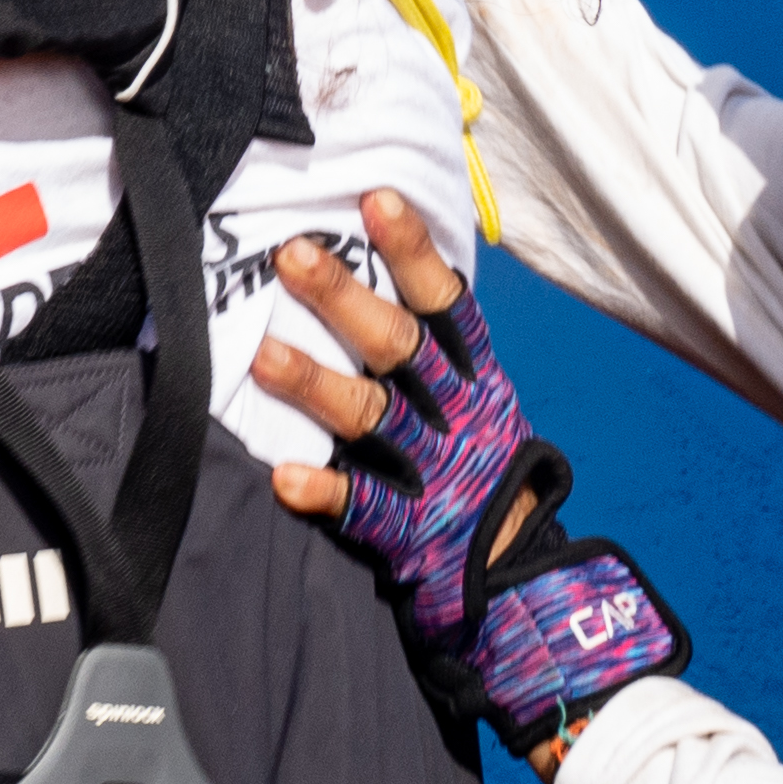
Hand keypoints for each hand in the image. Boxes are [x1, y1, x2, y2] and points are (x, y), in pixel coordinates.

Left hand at [258, 189, 690, 764]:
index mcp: (477, 380)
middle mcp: (458, 418)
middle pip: (401, 349)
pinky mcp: (411, 533)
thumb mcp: (480, 405)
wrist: (520, 585)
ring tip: (262, 354)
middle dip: (346, 300)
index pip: (446, 304)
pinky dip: (327, 490)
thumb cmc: (483, 475)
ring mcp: (435, 475)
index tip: (375, 198)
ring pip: (373, 419)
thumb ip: (435, 351)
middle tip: (293, 255)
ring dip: (317, 384)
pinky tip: (285, 476)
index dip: (412, 250)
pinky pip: (365, 508)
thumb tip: (386, 265)